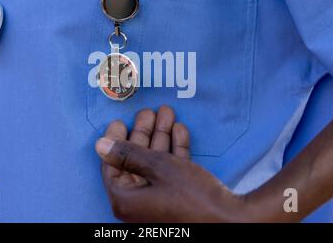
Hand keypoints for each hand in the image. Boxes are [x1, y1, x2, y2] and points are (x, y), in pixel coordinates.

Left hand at [95, 105, 246, 222]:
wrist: (231, 220)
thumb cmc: (190, 194)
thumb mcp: (157, 167)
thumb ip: (128, 154)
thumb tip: (100, 145)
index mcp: (126, 199)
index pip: (112, 165)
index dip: (116, 141)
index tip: (119, 121)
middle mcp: (139, 202)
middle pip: (135, 161)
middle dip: (144, 133)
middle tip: (147, 112)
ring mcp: (158, 201)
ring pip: (155, 163)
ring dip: (161, 137)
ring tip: (167, 113)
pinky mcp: (177, 198)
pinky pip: (170, 172)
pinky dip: (175, 151)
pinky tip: (179, 130)